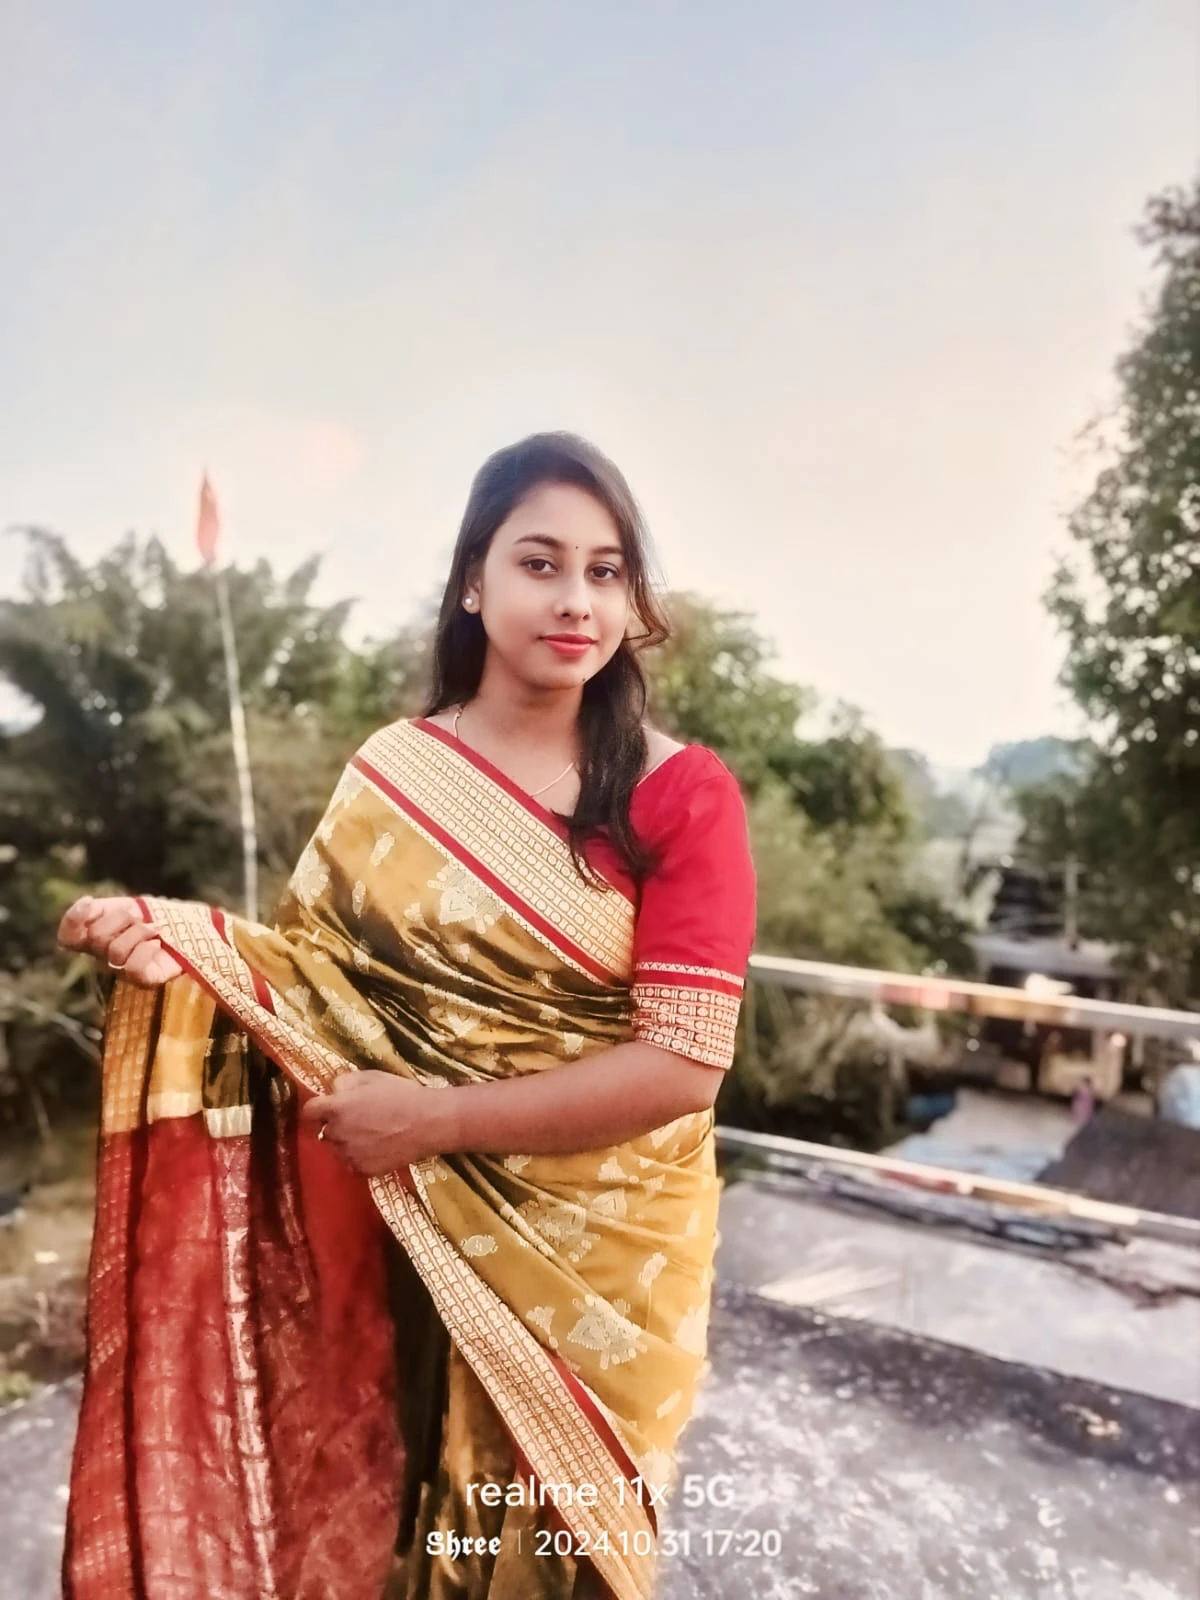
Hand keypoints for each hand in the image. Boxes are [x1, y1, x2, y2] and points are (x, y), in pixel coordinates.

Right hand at [57, 895, 183, 987]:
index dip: (72, 920)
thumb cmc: (152, 916)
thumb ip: (97, 908)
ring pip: (116, 952)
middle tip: (139, 916)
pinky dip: (146, 950)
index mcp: (94, 938)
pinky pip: (133, 968)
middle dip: (121, 919)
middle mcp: (104, 956)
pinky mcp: (144, 980)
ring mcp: (123, 970)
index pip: (67, 937)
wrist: (188, 925)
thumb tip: (85, 904)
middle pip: (96, 938)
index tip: (90, 902)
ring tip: (154, 928)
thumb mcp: (121, 905)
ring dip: (138, 932)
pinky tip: (157, 942)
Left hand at [300, 1072, 455, 1176]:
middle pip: (325, 1131)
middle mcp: (338, 1133)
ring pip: (338, 1149)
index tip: (327, 1107)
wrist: (429, 1123)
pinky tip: (378, 1148)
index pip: (309, 1111)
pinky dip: (360, 1157)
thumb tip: (334, 1090)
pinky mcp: (364, 1170)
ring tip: (370, 1135)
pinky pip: (353, 1163)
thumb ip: (346, 1081)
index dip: (317, 1108)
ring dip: (347, 1142)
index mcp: (337, 1108)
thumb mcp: (373, 1077)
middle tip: (358, 1119)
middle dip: (336, 1125)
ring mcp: (350, 1155)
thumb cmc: (402, 1094)